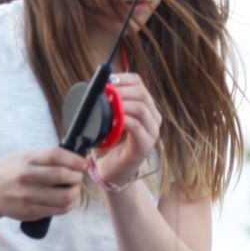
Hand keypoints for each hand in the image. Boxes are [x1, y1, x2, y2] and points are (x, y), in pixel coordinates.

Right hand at [0, 147, 86, 226]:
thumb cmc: (7, 172)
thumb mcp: (22, 157)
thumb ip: (44, 157)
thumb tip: (74, 159)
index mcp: (25, 160)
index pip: (55, 156)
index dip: (74, 159)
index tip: (82, 163)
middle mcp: (26, 177)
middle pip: (63, 176)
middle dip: (77, 177)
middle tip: (77, 177)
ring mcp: (28, 196)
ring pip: (65, 197)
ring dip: (75, 193)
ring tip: (74, 190)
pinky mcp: (30, 212)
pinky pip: (58, 210)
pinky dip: (68, 205)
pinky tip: (67, 200)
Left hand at [91, 70, 161, 190]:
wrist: (110, 171)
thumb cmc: (107, 144)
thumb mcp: (106, 119)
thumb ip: (106, 103)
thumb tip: (96, 85)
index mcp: (145, 107)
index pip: (139, 83)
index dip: (122, 79)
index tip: (106, 82)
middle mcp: (152, 117)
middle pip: (142, 93)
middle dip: (121, 91)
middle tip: (104, 94)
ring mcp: (151, 132)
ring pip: (141, 108)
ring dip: (121, 104)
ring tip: (106, 106)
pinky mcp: (146, 145)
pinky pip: (137, 126)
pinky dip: (123, 120)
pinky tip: (112, 121)